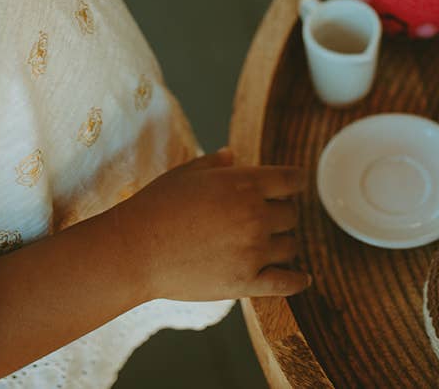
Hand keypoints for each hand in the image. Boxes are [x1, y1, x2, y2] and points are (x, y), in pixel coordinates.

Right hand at [113, 149, 309, 301]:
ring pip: (290, 246)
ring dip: (282, 244)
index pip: (292, 180)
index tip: (293, 187)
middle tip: (266, 218)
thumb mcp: (187, 173)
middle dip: (281, 214)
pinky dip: (298, 280)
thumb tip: (232, 155)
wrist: (135, 249)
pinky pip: (287, 282)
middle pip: (292, 215)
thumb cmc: (157, 206)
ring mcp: (253, 251)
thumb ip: (216, 163)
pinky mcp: (246, 282)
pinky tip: (303, 278)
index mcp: (245, 183)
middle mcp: (255, 215)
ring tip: (268, 245)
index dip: (294, 182)